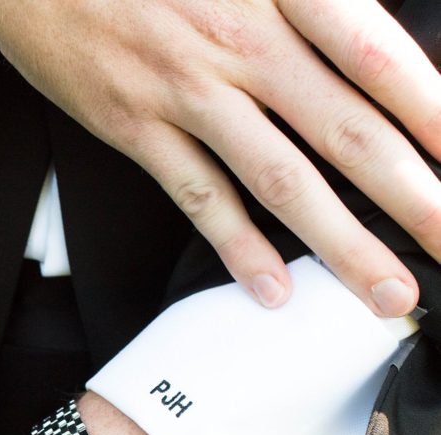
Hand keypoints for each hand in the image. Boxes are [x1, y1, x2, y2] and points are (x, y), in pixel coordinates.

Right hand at [0, 0, 439, 314]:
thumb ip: (303, 0)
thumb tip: (366, 44)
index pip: (374, 55)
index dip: (428, 112)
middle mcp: (240, 39)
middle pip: (345, 132)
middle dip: (410, 198)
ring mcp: (188, 91)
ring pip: (281, 180)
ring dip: (341, 244)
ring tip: (384, 290)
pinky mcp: (139, 129)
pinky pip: (198, 198)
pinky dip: (237, 248)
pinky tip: (272, 289)